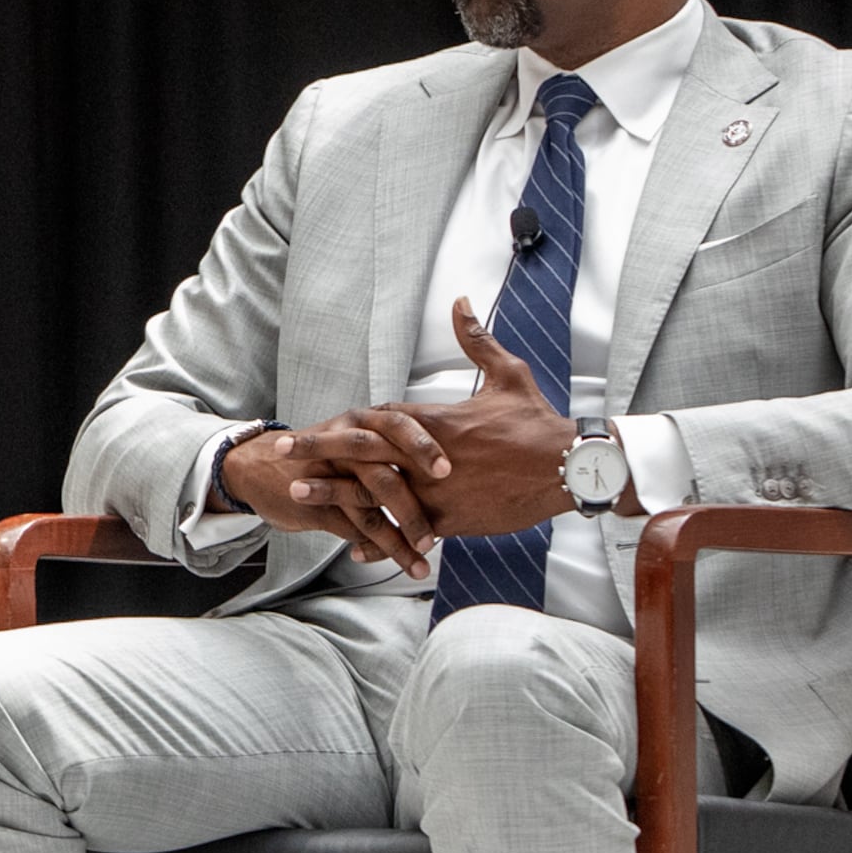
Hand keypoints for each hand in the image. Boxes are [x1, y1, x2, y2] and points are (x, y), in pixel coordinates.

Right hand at [219, 422, 440, 571]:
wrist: (257, 466)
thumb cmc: (322, 455)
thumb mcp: (356, 436)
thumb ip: (394, 446)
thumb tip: (447, 469)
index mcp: (361, 422)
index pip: (398, 427)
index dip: (424, 447)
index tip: (449, 471)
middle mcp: (344, 444)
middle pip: (384, 474)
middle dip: (413, 509)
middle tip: (435, 536)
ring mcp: (326, 474)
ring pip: (369, 509)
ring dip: (398, 539)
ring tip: (421, 560)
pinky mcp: (312, 502)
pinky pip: (350, 527)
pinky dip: (374, 547)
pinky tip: (392, 560)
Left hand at [281, 297, 582, 558]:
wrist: (568, 468)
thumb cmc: (538, 423)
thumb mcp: (508, 375)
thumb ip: (477, 340)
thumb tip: (460, 302)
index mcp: (435, 422)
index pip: (379, 420)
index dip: (345, 424)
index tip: (314, 424)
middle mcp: (426, 456)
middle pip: (362, 452)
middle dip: (320, 451)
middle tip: (283, 453)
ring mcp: (435, 491)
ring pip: (375, 494)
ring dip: (335, 495)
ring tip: (296, 496)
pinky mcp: (451, 520)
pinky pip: (407, 532)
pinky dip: (381, 541)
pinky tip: (354, 550)